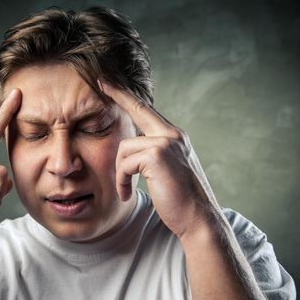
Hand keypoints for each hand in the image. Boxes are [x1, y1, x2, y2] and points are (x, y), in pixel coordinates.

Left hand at [100, 81, 216, 237]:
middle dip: (117, 93)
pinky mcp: (156, 156)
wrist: (198, 219)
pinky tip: (127, 194)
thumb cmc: (181, 200)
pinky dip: (121, 181)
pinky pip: (124, 163)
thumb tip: (132, 150)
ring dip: (120, 172)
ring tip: (126, 189)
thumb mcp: (168, 171)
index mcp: (174, 137)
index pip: (147, 111)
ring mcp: (166, 143)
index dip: (127, 96)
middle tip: (100, 80)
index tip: (111, 83)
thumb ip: (154, 155)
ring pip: (124, 148)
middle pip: (137, 108)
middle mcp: (172, 135)